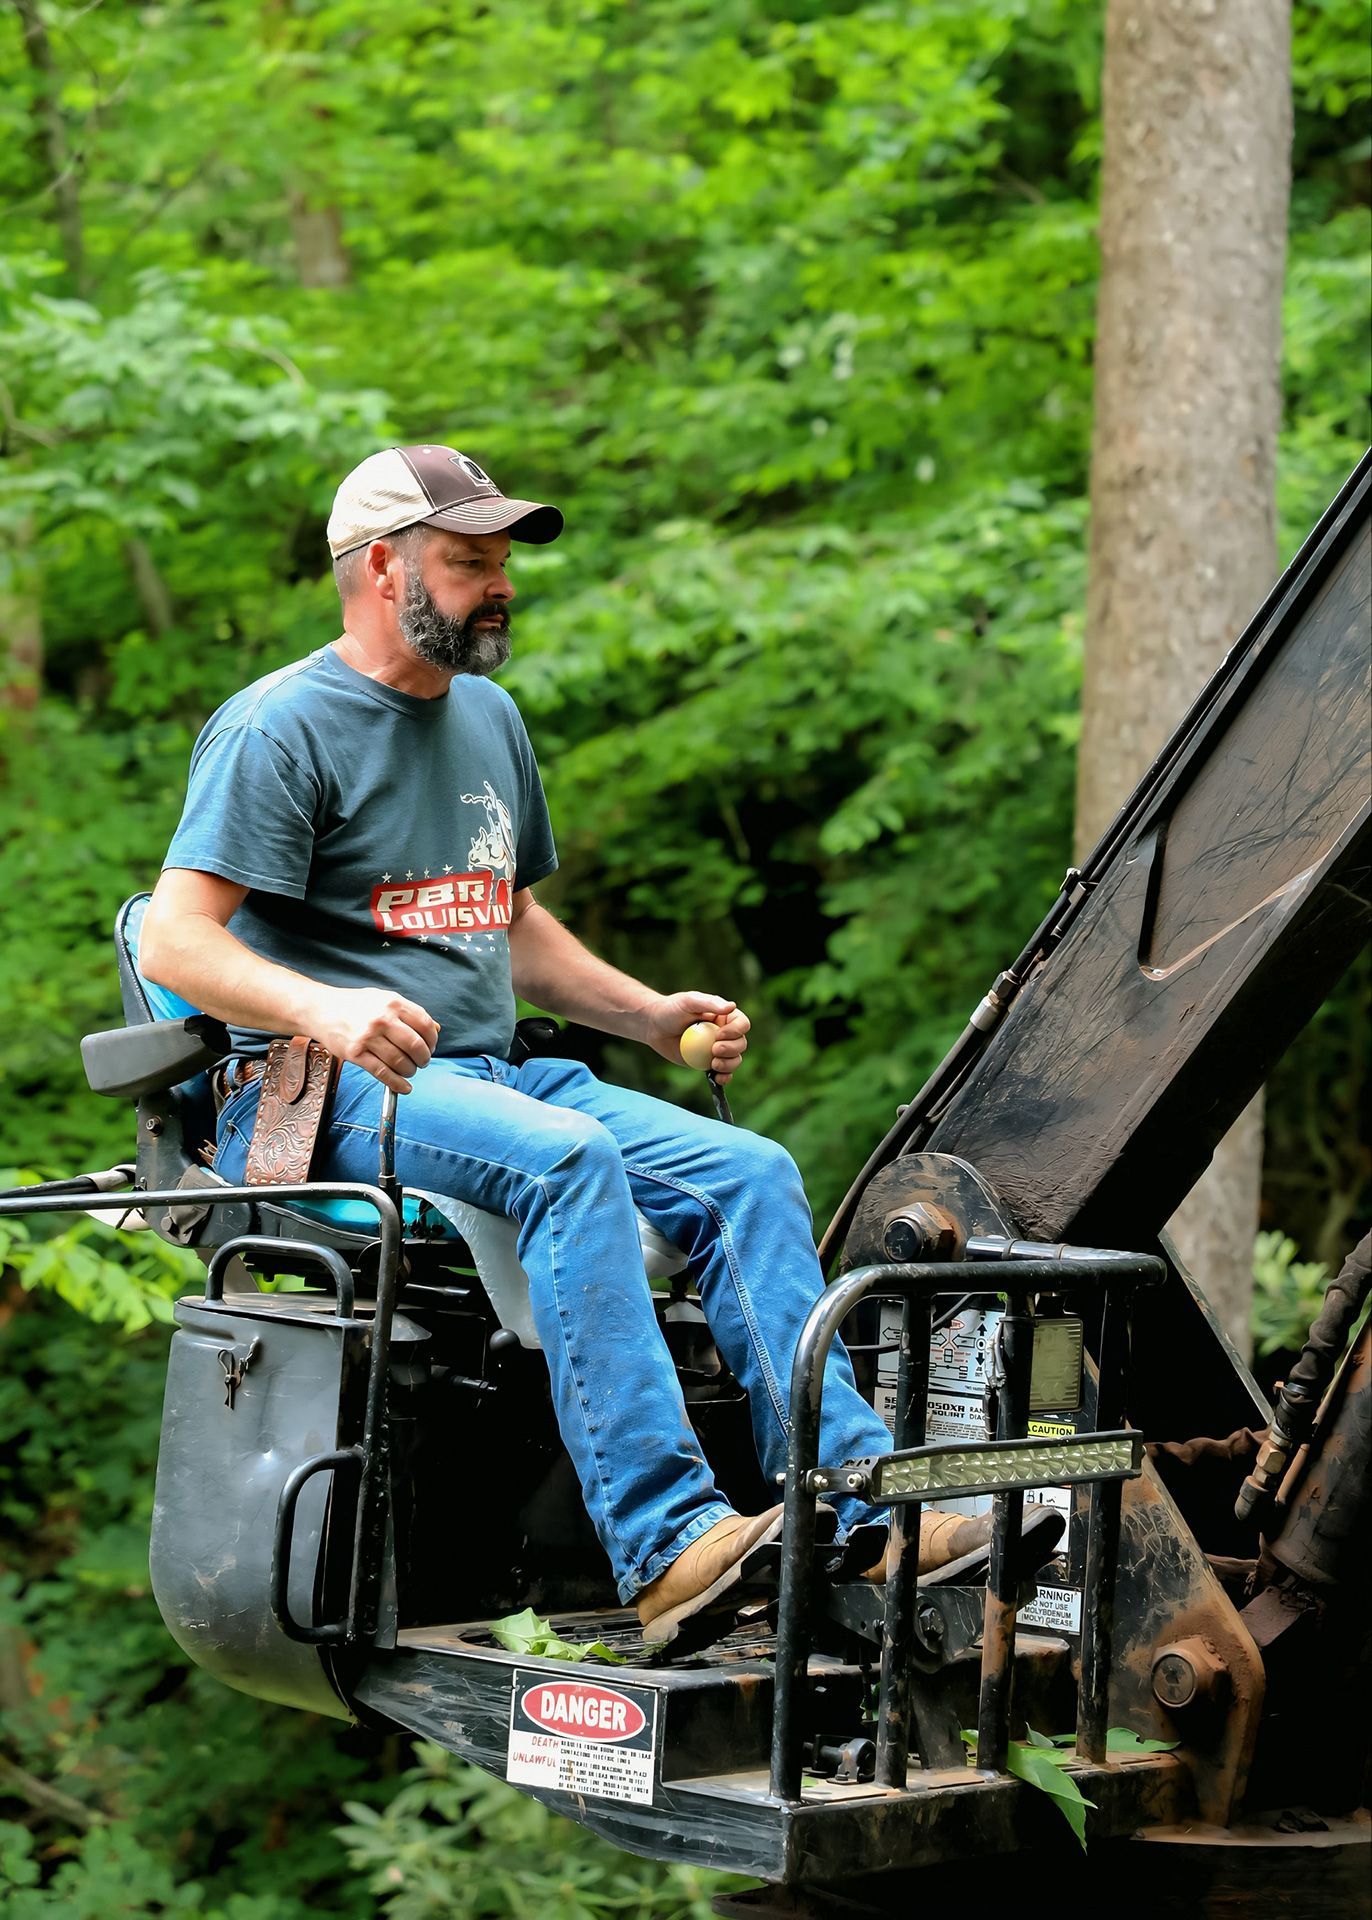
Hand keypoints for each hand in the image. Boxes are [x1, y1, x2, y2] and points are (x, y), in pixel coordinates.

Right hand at [310, 987, 440, 1093]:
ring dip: (410, 1071)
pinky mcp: (355, 1054)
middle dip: (423, 1059)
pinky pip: (383, 1073)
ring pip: (400, 1062)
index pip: (425, 1025)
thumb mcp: (383, 999)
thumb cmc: (353, 1004)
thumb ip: (409, 1012)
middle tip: (422, 1062)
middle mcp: (382, 1019)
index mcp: (393, 1003)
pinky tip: (404, 1087)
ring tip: (409, 1071)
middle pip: (416, 1046)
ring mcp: (368, 1037)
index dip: (432, 1041)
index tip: (430, 1047)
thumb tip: (435, 1029)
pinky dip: (397, 1084)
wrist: (320, 1009)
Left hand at [643, 992, 750, 1085]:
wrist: (654, 1027)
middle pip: (741, 1044)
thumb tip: (732, 1006)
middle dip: (732, 1049)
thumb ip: (710, 1003)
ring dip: (729, 1064)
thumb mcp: (689, 1001)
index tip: (719, 1034)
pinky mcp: (707, 1063)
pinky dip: (724, 1077)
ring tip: (713, 1063)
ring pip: (735, 1060)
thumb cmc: (671, 1009)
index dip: (736, 1031)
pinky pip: (723, 1072)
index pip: (742, 1024)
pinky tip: (718, 1078)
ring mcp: (717, 1049)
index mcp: (724, 1016)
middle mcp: (724, 1033)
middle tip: (714, 1049)